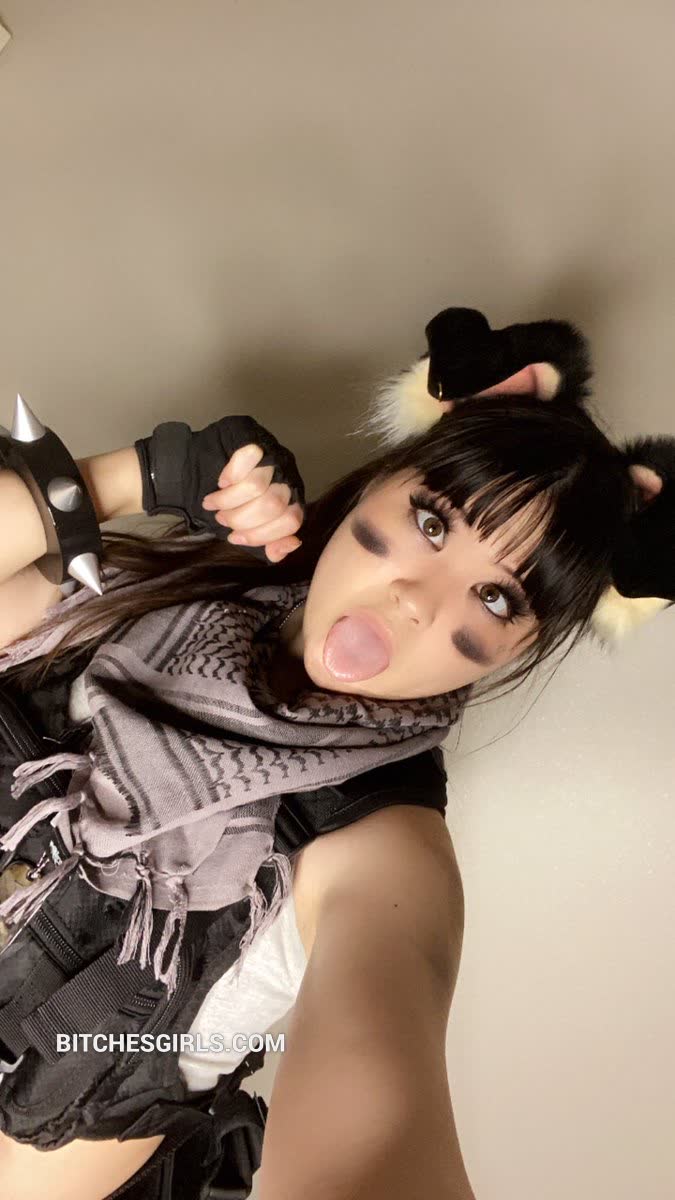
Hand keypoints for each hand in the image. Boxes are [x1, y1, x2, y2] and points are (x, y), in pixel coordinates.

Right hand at [201, 442, 304, 562]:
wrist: (214, 460)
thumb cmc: (238, 499)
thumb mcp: (255, 524)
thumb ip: (271, 541)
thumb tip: (292, 544)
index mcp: (293, 499)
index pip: (291, 522)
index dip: (261, 535)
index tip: (235, 538)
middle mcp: (288, 477)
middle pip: (272, 505)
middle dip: (240, 519)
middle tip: (222, 519)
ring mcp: (273, 457)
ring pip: (256, 486)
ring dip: (228, 501)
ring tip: (213, 505)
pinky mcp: (256, 439)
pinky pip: (248, 457)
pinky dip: (231, 474)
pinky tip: (222, 481)